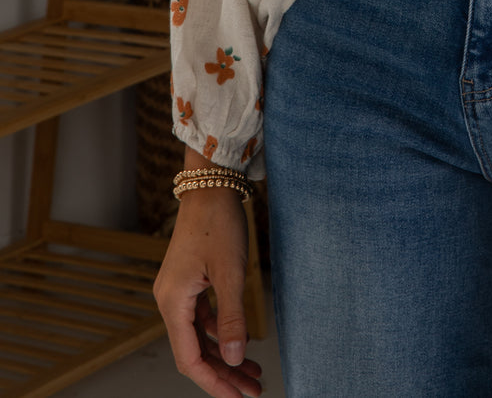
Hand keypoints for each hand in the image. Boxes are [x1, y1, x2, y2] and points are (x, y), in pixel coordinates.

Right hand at [153, 188, 262, 397]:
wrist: (210, 184)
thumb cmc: (218, 222)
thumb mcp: (231, 271)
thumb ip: (232, 317)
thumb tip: (236, 357)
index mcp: (172, 302)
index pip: (190, 359)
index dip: (214, 382)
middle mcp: (169, 300)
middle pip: (194, 352)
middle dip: (224, 373)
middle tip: (253, 391)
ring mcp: (177, 291)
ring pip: (199, 337)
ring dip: (224, 355)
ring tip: (252, 374)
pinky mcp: (187, 282)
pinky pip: (201, 320)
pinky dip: (220, 333)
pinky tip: (238, 342)